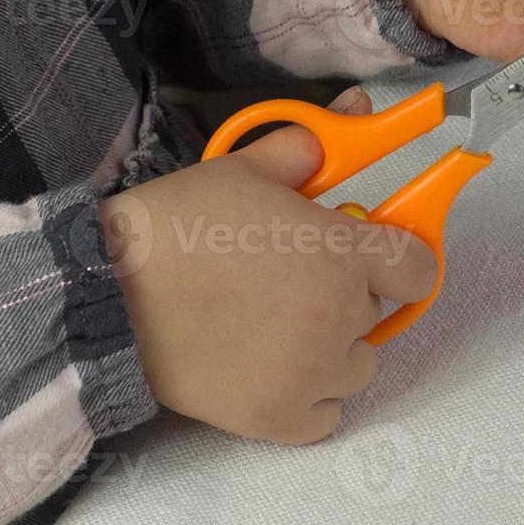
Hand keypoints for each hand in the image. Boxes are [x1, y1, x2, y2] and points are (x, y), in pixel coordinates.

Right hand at [99, 89, 436, 443]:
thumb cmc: (177, 224)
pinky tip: (276, 369)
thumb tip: (359, 106)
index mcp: (345, 255)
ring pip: (357, 365)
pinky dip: (310, 399)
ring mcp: (311, 373)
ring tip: (280, 324)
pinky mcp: (277, 418)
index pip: (420, 269)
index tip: (374, 255)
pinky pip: (326, 416)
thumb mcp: (247, 169)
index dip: (399, 258)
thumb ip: (312, 145)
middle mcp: (340, 317)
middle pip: (377, 312)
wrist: (104, 291)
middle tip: (295, 280)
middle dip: (347, 294)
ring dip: (333, 348)